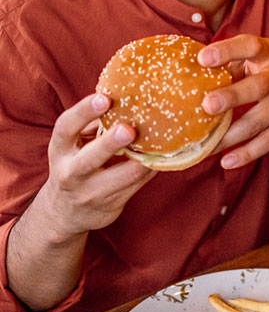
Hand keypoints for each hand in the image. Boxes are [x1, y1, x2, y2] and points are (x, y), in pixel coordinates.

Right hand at [39, 93, 155, 242]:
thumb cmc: (74, 165)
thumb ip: (92, 124)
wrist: (64, 213)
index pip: (65, 128)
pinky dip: (153, 167)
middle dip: (110, 144)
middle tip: (128, 129)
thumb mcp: (73, 144)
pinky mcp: (112, 204)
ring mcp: (91, 192)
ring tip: (160, 141)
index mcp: (60, 150)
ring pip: (123, 176)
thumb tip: (125, 97)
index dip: (84, 111)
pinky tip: (164, 155)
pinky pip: (139, 183)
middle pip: (89, 159)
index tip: (104, 98)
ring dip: (144, 158)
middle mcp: (71, 173)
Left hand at [198, 35, 268, 168]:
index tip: (203, 57)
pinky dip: (247, 153)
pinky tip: (227, 161)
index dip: (228, 50)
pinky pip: (268, 141)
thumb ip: (235, 61)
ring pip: (258, 121)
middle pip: (259, 87)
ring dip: (231, 135)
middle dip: (233, 96)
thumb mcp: (265, 56)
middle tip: (207, 105)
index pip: (250, 46)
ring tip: (207, 145)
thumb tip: (193, 71)